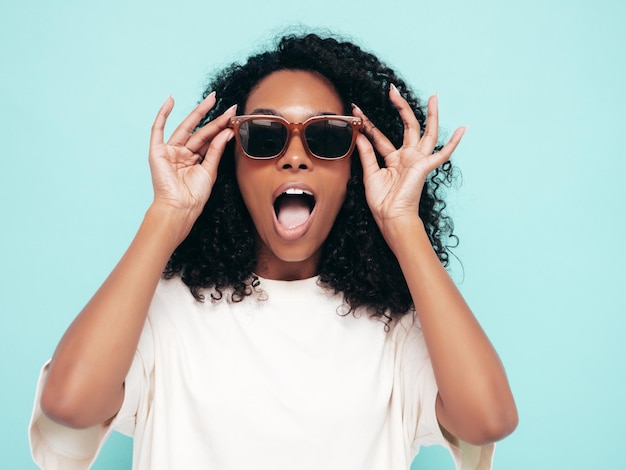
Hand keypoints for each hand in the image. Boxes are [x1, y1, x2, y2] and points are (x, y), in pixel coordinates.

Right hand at [149, 92, 235, 215]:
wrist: (180, 207)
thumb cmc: (194, 196)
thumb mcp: (210, 170)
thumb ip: (216, 149)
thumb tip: (227, 132)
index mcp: (195, 160)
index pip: (210, 139)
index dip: (221, 128)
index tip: (233, 116)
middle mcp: (183, 154)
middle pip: (200, 131)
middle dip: (214, 117)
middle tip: (228, 104)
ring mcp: (170, 151)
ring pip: (186, 128)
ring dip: (198, 112)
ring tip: (211, 99)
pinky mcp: (157, 152)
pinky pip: (158, 129)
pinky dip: (163, 114)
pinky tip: (170, 100)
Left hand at [353, 86, 465, 237]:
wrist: (391, 217)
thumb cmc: (382, 202)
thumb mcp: (370, 174)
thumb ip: (367, 153)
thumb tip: (360, 134)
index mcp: (393, 159)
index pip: (380, 135)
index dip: (368, 123)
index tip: (356, 109)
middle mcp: (407, 157)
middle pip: (407, 126)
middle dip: (401, 107)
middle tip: (392, 89)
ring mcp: (418, 161)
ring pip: (428, 132)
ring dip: (431, 114)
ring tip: (434, 97)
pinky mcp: (425, 167)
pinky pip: (443, 154)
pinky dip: (454, 142)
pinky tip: (463, 129)